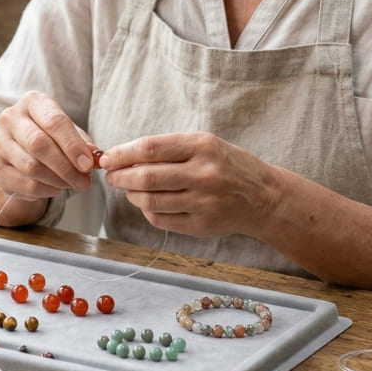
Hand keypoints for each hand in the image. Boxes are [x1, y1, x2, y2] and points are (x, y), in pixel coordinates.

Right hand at [0, 90, 97, 200]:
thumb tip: (95, 157)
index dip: (73, 145)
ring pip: (31, 166)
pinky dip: (46, 190)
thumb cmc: (49, 135)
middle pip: (39, 144)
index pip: (54, 121)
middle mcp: (10, 118)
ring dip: (58, 180)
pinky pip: (24, 184)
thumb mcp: (67, 131)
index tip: (88, 164)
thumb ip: (81, 142)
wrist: (17, 148)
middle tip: (84, 181)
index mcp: (32, 102)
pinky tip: (56, 188)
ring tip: (72, 184)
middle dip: (66, 166)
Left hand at [100, 132, 272, 237]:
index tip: (108, 157)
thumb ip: (169, 149)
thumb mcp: (205, 144)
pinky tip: (148, 203)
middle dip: (121, 177)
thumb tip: (124, 156)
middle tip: (112, 175)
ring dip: (131, 195)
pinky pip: (161, 219)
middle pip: (146, 177)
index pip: (150, 148)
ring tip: (129, 188)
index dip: (123, 153)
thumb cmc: (228, 165)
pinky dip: (147, 211)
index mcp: (203, 147)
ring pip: (150, 201)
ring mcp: (203, 203)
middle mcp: (203, 174)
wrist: (264, 197)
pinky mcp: (201, 226)